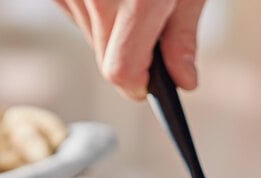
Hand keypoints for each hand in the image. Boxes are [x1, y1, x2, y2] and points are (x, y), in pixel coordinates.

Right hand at [54, 0, 205, 99]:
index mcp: (139, 1)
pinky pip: (76, 13)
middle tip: (151, 22)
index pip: (123, 73)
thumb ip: (183, 36)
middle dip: (130, 54)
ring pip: (91, 37)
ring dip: (112, 30)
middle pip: (106, 59)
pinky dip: (94, 9)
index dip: (139, 85)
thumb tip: (184, 82)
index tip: (149, 86)